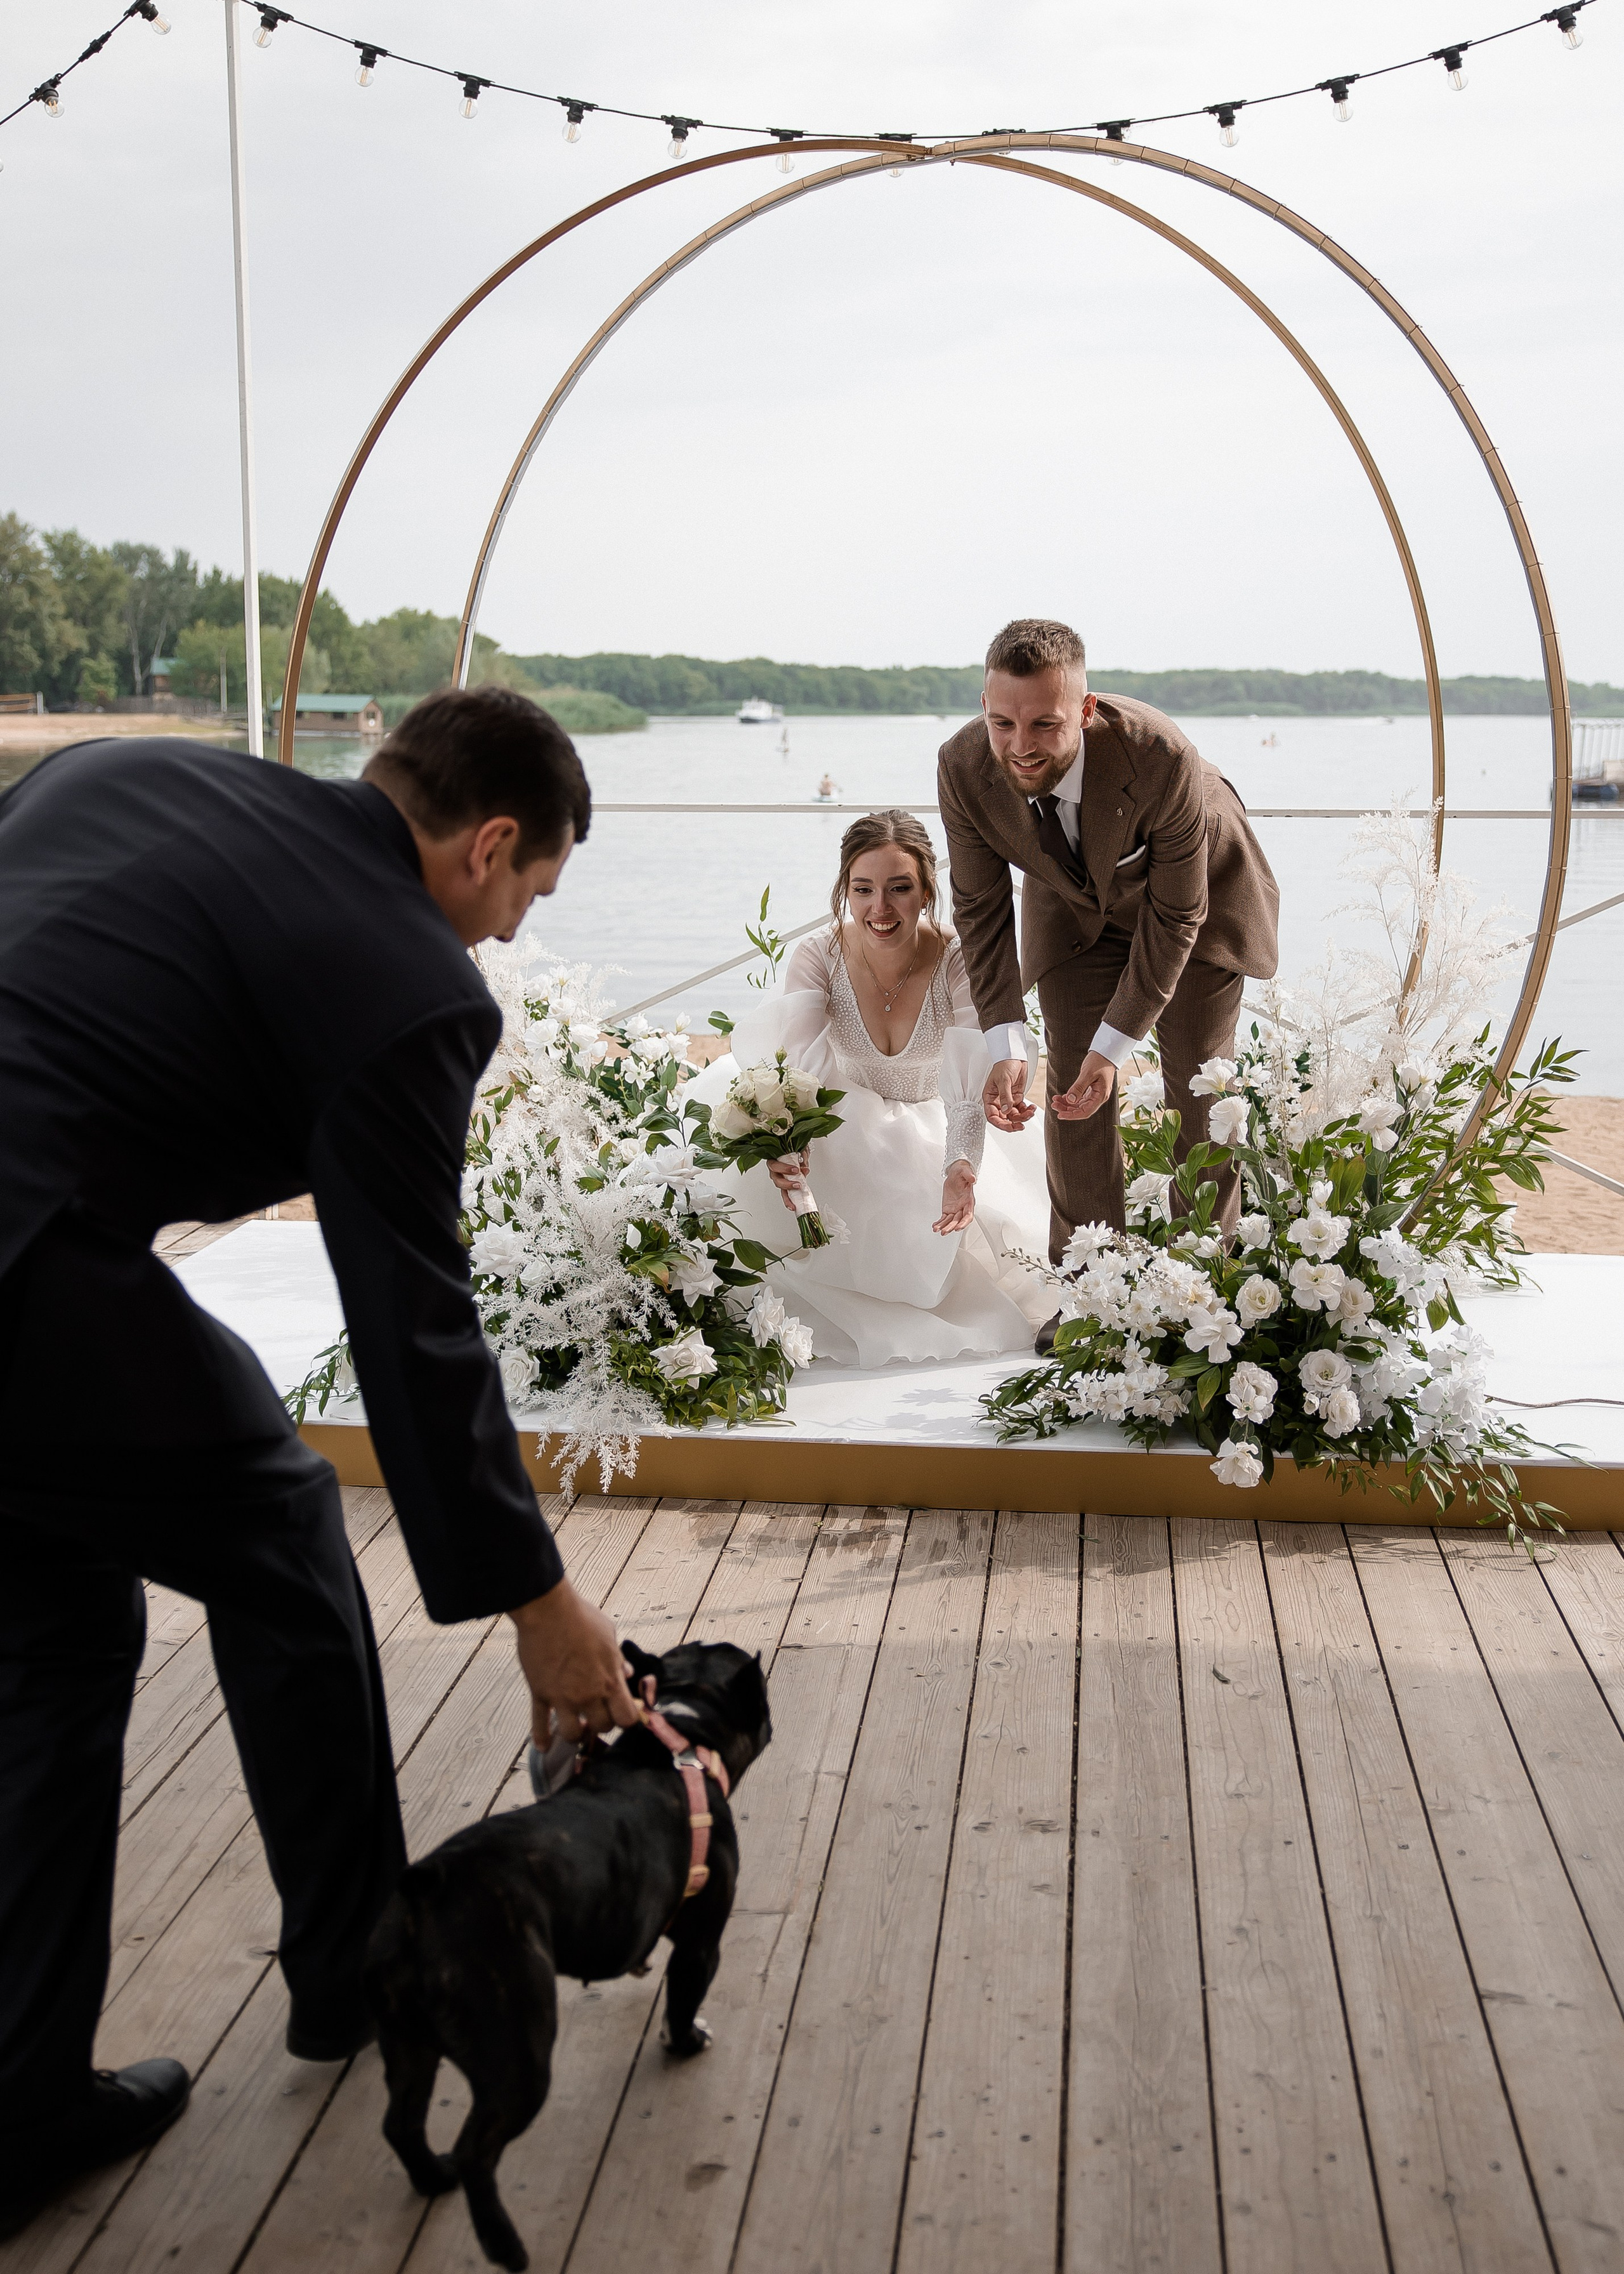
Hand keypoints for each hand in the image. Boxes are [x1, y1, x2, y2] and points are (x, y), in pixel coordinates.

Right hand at [508, 1577, 639, 1745]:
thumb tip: (627, 1672)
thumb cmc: (582, 1618)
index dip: (626, 1718)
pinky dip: (541, 1737)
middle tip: (598, 1713)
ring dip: (575, 1733)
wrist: (548, 1610)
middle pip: (602, 1727)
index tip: (622, 1711)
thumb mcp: (609, 1636)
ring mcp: (562, 1697)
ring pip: (571, 1735)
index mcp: (609, 1681)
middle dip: (602, 1722)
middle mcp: (588, 1695)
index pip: (626, 1718)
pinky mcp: (540, 1693)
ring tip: (576, 1725)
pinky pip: (539, 1723)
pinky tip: (543, 1747)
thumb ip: (618, 1659)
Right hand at [766, 1149, 809, 1209]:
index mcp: (774, 1161)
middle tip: (797, 1184)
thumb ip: (802, 1158)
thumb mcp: (798, 1150)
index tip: (795, 1170)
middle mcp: (775, 1172)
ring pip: (781, 1189)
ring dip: (788, 1196)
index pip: (775, 1165)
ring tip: (795, 1202)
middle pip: (776, 1180)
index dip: (784, 1169)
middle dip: (787, 1184)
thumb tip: (805, 1169)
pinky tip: (793, 1206)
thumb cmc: (792, 1150)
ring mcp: (780, 1179)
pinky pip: (786, 1194)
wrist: (793, 1150)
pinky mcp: (785, 1185)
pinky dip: (790, 1201)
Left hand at [934, 1162, 975, 1234]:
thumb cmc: (962, 1173)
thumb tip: (973, 1178)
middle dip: (951, 1227)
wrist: (956, 1174)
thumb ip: (969, 1175)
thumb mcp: (965, 1171)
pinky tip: (935, 1226)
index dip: (963, 1222)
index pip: (968, 1215)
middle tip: (944, 1231)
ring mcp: (955, 1209)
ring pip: (950, 1221)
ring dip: (944, 1227)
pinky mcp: (948, 1209)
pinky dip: (940, 1223)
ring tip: (937, 1230)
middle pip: (958, 1221)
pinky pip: (944, 1218)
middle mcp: (963, 1207)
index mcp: (969, 1201)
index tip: (958, 1227)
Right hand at [983, 1057, 1034, 1132]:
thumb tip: (1006, 1111)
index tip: (1010, 1127)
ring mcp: (1008, 1100)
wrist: (1014, 1056)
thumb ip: (1005, 1096)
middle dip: (1013, 1123)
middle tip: (1022, 1125)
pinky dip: (1027, 1110)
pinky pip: (1021, 1109)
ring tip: (1030, 1112)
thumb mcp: (1003, 1080)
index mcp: (989, 1098)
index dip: (1000, 1124)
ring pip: (1014, 1115)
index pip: (992, 1116)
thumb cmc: (1004, 1065)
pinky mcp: (1017, 1098)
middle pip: (1004, 1118)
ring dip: (1023, 1116)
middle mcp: (998, 1101)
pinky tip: (1031, 1108)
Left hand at [1051, 1049, 1115, 1120]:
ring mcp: (1095, 1094)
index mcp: (1101, 1096)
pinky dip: (1071, 1098)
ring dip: (1067, 1104)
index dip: (1072, 1115)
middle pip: (1081, 1109)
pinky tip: (1062, 1097)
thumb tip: (1070, 1100)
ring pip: (1079, 1104)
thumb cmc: (1100, 1061)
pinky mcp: (1091, 1090)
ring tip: (1056, 1101)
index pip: (1085, 1112)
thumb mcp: (1087, 1073)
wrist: (1106, 1052)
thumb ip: (1078, 1087)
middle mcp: (1098, 1097)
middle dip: (1067, 1109)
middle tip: (1055, 1105)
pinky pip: (1080, 1098)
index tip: (1060, 1115)